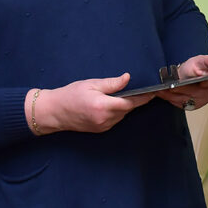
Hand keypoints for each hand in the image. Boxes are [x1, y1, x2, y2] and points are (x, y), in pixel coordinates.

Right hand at [27, 73, 152, 134]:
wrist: (54, 112)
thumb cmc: (71, 95)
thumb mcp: (91, 84)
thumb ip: (112, 83)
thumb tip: (128, 78)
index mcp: (103, 106)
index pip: (130, 103)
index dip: (143, 98)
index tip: (153, 92)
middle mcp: (104, 119)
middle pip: (127, 109)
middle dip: (133, 100)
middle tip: (139, 90)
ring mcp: (102, 126)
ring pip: (122, 115)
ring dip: (124, 106)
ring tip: (119, 96)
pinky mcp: (100, 129)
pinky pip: (115, 119)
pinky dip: (116, 112)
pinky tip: (110, 104)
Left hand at [156, 54, 207, 110]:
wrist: (189, 75)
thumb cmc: (196, 67)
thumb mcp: (200, 61)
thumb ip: (206, 61)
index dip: (202, 82)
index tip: (192, 80)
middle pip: (194, 93)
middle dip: (181, 89)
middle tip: (171, 86)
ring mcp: (199, 102)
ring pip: (184, 99)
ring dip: (171, 95)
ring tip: (160, 89)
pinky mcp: (189, 106)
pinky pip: (178, 103)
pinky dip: (169, 98)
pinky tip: (161, 92)